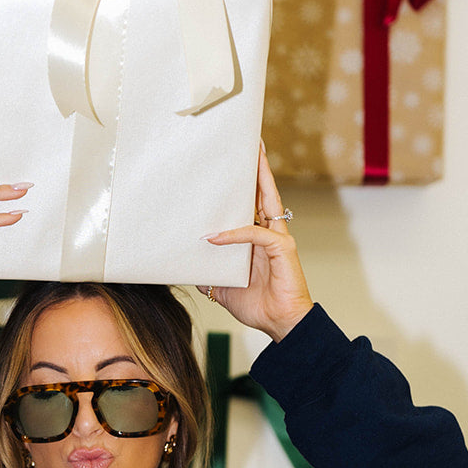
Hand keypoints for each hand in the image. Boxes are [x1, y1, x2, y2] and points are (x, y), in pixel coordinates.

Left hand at [199, 143, 312, 341]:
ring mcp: (278, 238)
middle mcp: (270, 232)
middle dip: (257, 168)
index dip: (246, 184)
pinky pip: (256, 234)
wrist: (279, 323)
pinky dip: (234, 235)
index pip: (251, 204)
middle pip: (263, 193)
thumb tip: (185, 266)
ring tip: (253, 156)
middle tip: (249, 143)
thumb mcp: (222, 286)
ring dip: (259, 178)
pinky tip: (215, 237)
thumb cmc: (257, 305)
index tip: (234, 164)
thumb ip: (207, 272)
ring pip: (268, 201)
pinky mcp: (282, 249)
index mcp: (257, 238)